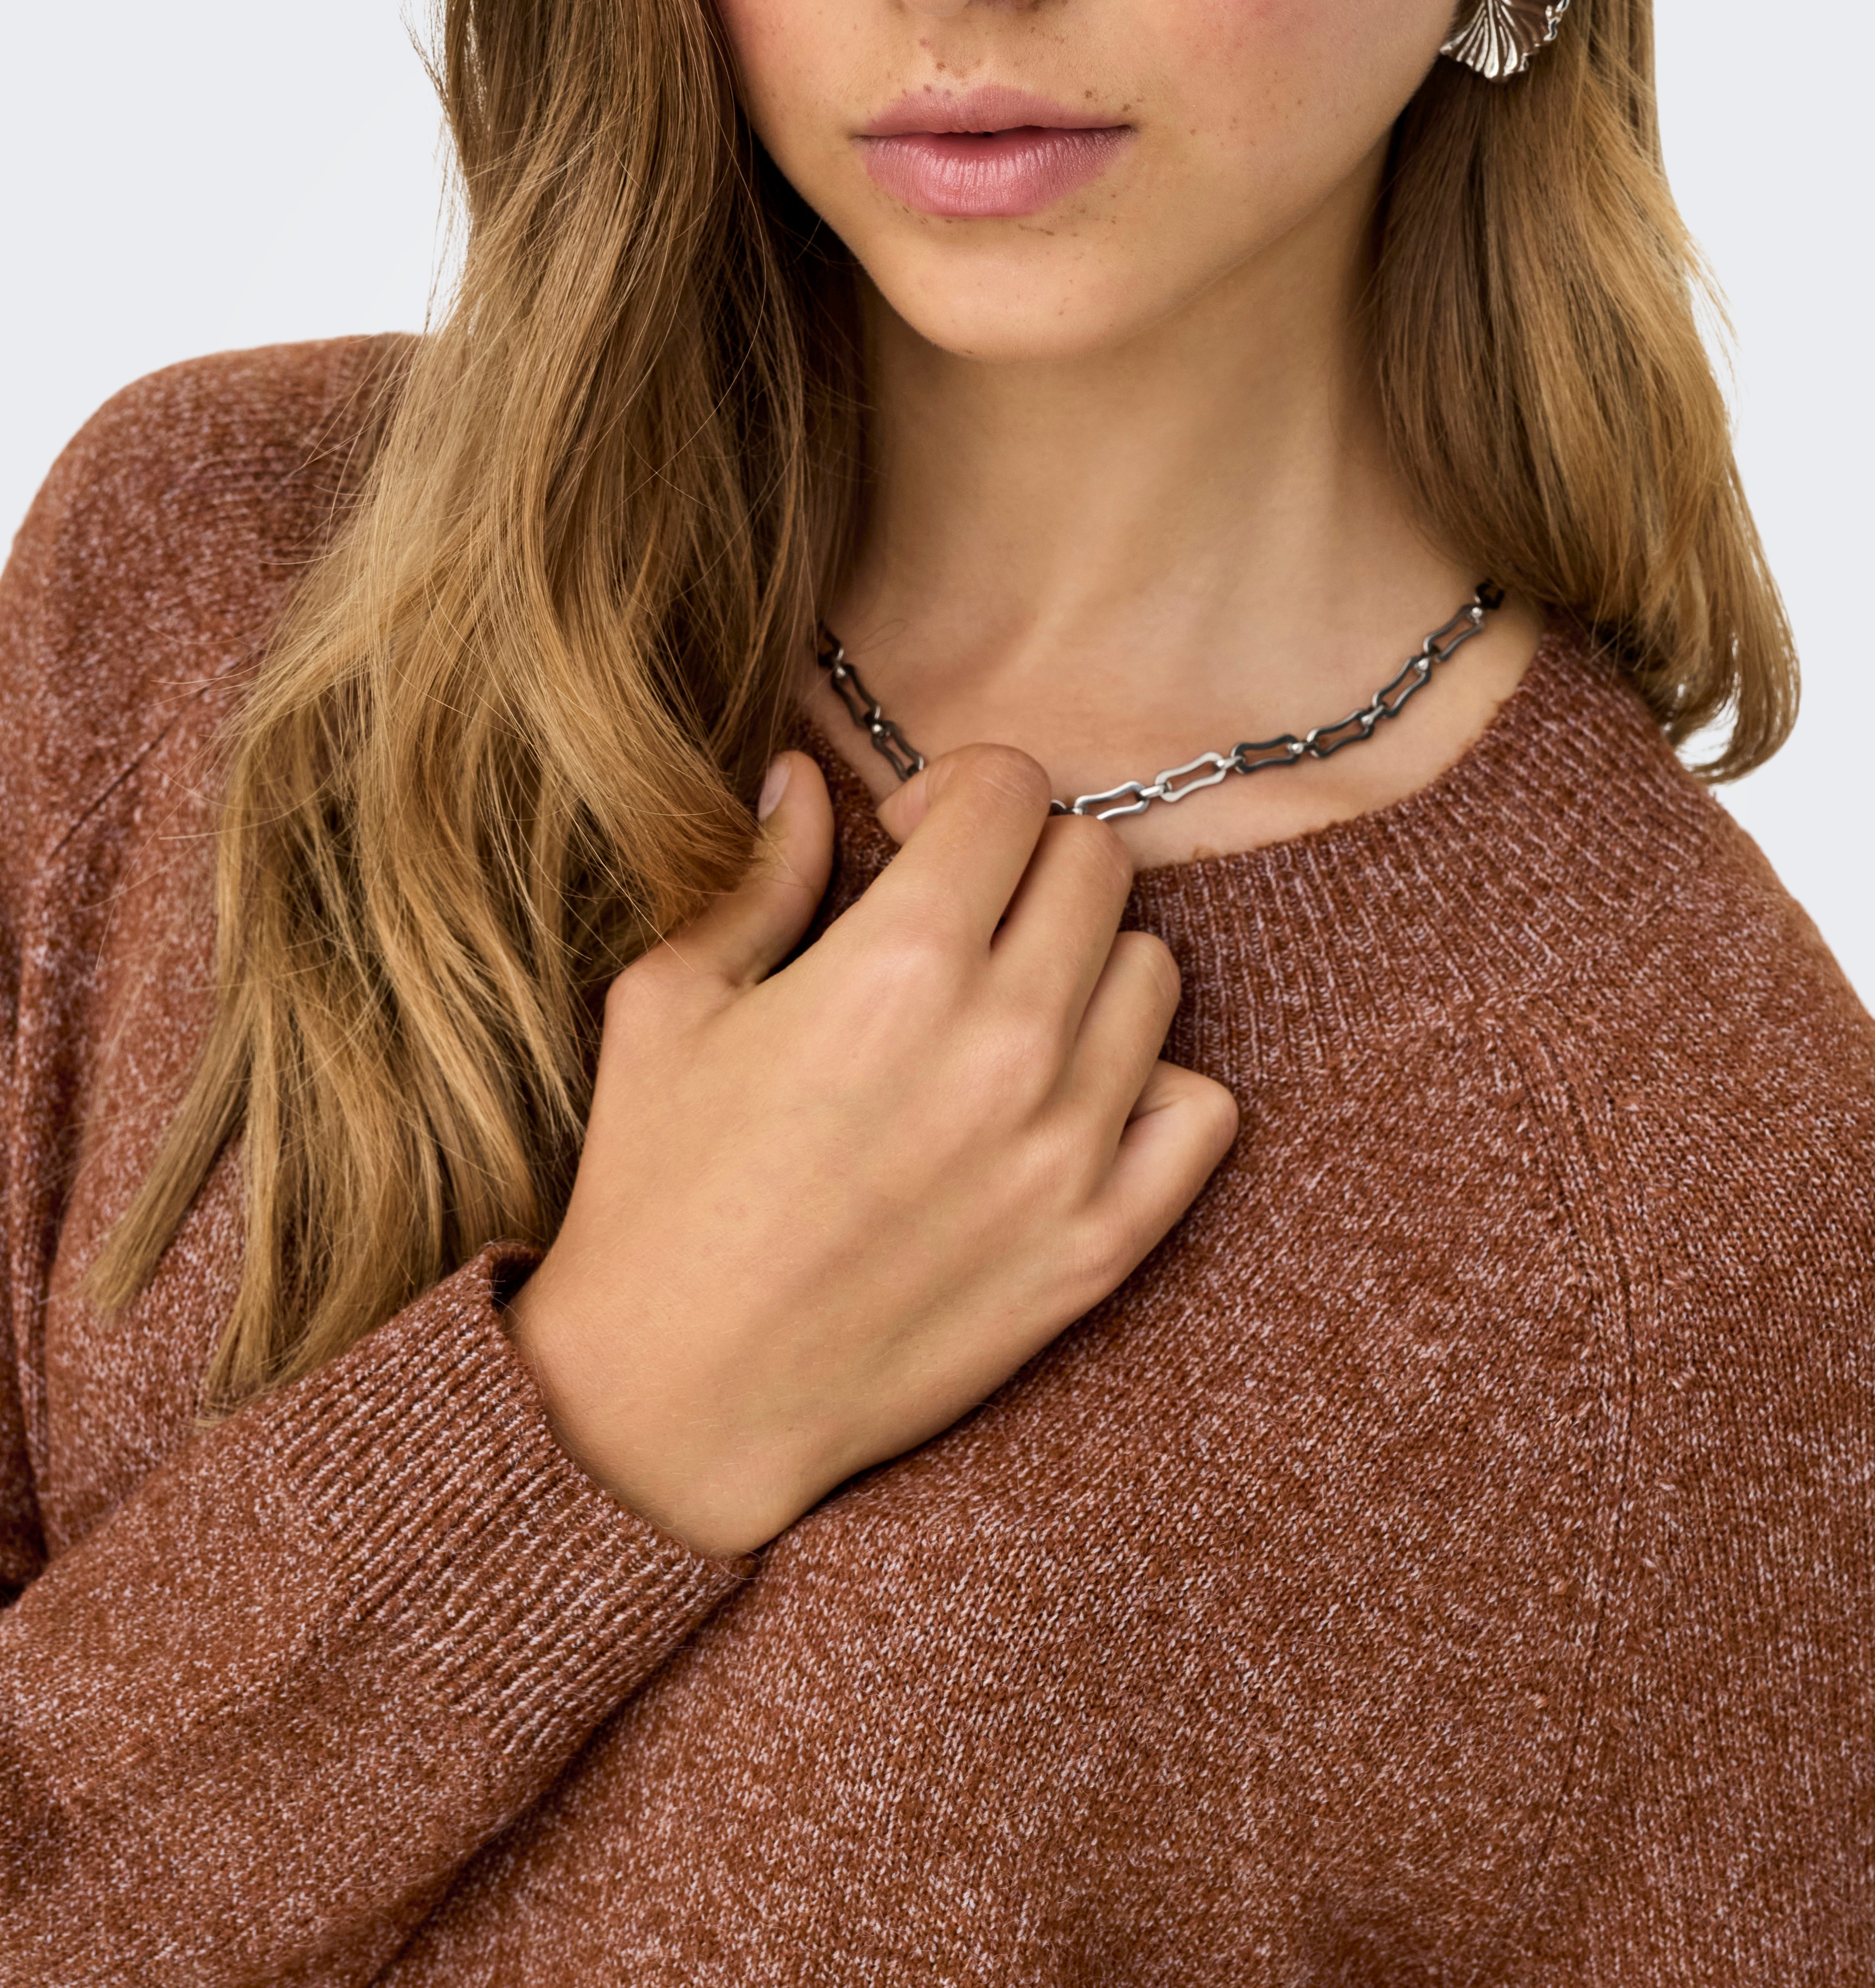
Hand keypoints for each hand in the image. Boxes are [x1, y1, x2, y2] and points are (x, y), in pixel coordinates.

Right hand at [504, 744, 1238, 1555]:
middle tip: (964, 918)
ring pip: (1155, 975)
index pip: (1011, 791)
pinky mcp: (1099, 1245)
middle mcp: (1004, 1042)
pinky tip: (1072, 1100)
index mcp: (897, 964)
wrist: (673, 1399)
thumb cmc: (654, 1189)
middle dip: (1026, 865)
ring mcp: (1066, 1149)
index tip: (913, 842)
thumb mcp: (669, 1003)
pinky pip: (1203, 1114)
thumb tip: (799, 778)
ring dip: (1087, 969)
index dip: (958, 793)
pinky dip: (1154, 1089)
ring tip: (1009, 1012)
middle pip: (1097, 866)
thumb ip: (758, 877)